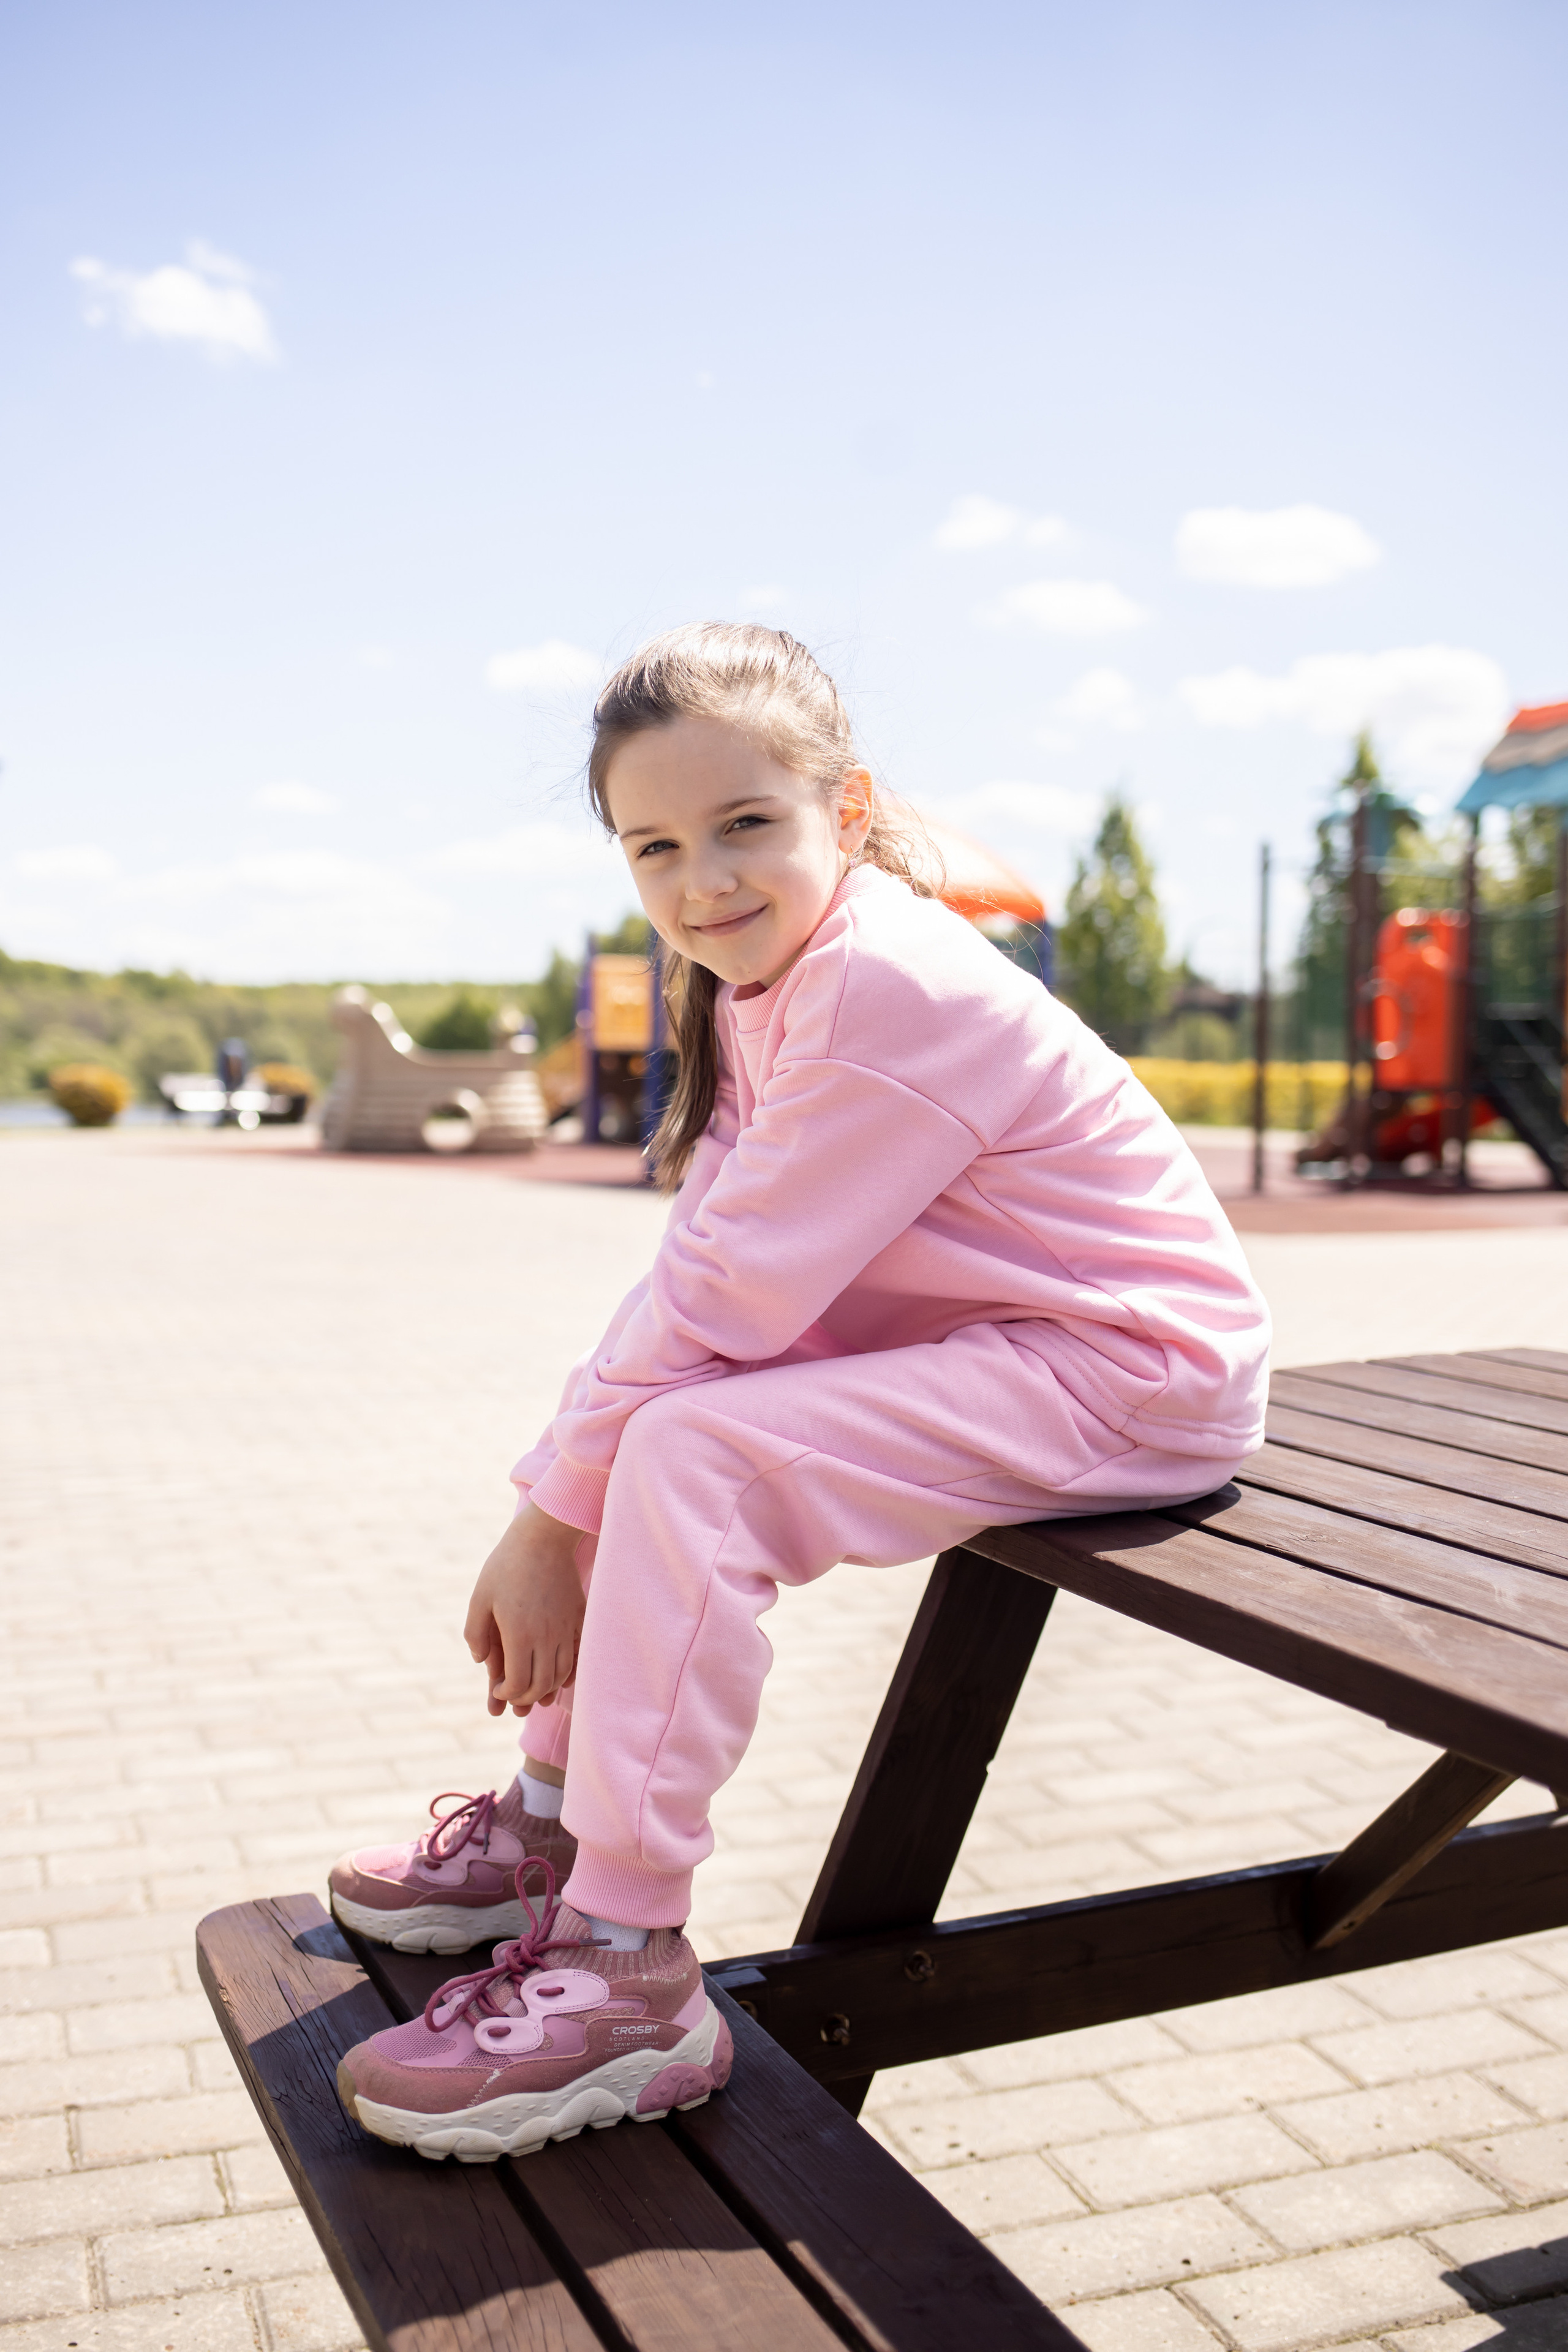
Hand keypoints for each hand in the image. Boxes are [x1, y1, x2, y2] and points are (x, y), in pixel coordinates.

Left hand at [464, 1503, 585, 1716]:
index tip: (497, 1688)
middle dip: (526, 1697)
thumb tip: (481, 1661)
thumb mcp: (479, 1598)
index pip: (519, 1684)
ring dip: (547, 1687)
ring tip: (534, 1685)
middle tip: (514, 1693)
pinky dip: (569, 1670)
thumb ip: (475, 1634)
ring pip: (562, 1674)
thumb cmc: (506, 1565)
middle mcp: (547, 1637)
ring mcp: (566, 1628)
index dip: (507, 1694)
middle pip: (542, 1685)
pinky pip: (579, 1654)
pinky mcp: (579, 1618)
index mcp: (519, 1634)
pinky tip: (558, 1673)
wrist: (544, 1537)